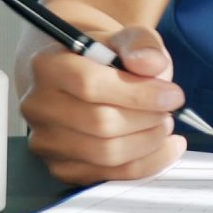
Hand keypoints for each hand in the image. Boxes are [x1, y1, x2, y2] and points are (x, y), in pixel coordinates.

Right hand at [21, 26, 189, 184]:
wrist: (81, 72)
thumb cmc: (105, 55)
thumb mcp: (128, 36)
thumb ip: (142, 44)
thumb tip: (152, 64)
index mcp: (48, 66)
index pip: (91, 86)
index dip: (140, 94)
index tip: (173, 96)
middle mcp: (38, 106)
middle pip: (101, 124)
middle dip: (148, 120)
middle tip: (170, 110)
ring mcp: (45, 140)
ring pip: (105, 154)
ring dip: (147, 143)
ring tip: (164, 125)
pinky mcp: (60, 166)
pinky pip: (106, 176)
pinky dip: (143, 165)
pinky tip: (162, 148)